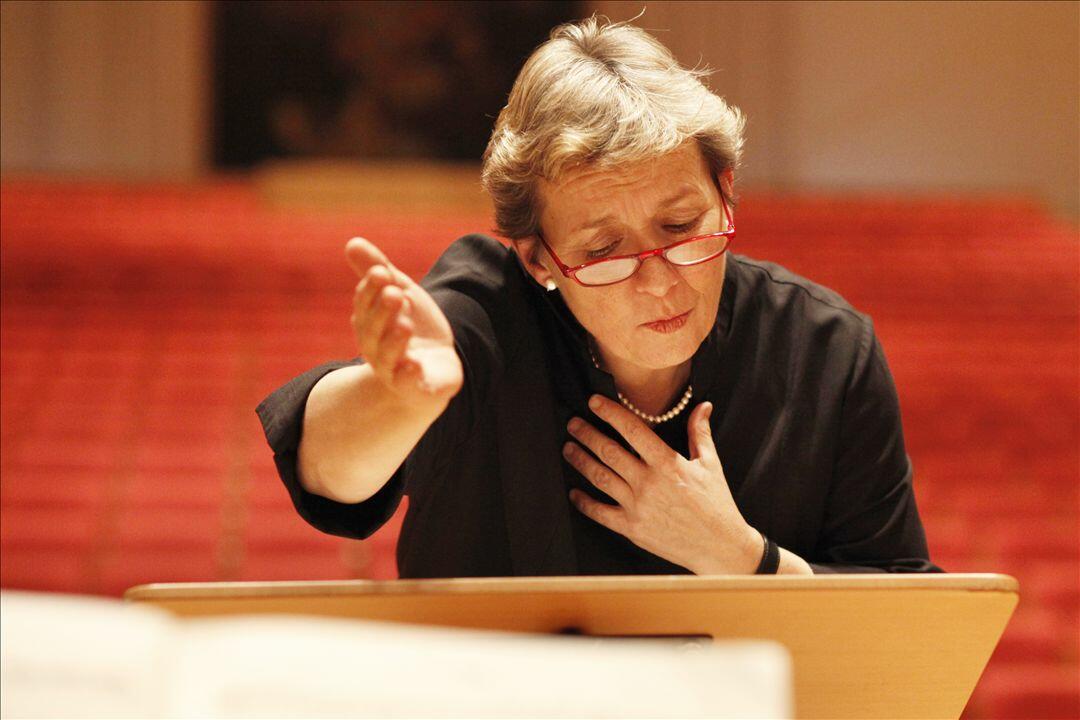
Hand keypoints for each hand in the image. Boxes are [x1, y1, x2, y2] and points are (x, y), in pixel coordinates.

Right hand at [346, 237, 462, 402]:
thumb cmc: (409, 325)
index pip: (365, 304)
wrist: (434, 366)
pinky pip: (407, 384)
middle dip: (383, 312)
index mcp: (369, 322)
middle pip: (373, 330)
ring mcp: (393, 370)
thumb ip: (378, 270)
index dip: (372, 289)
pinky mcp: (414, 387)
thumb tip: (352, 242)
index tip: (383, 272)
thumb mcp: (399, 292)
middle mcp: (375, 347)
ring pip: (387, 357)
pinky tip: (414, 365)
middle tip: (396, 294)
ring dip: (394, 341)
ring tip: (405, 325)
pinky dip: (408, 376)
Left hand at [562, 395, 761, 573]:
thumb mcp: (710, 464)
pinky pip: (600, 513)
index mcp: (668, 463)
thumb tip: (702, 406)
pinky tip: (574, 492)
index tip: (594, 402)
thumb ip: (700, 433)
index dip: (610, 412)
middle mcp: (649, 482)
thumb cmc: (717, 505)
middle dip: (587, 434)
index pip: (632, 430)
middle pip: (609, 451)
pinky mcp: (631, 528)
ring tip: (568, 449)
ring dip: (580, 461)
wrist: (720, 547)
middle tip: (573, 424)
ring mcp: (638, 506)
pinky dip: (584, 502)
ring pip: (600, 477)